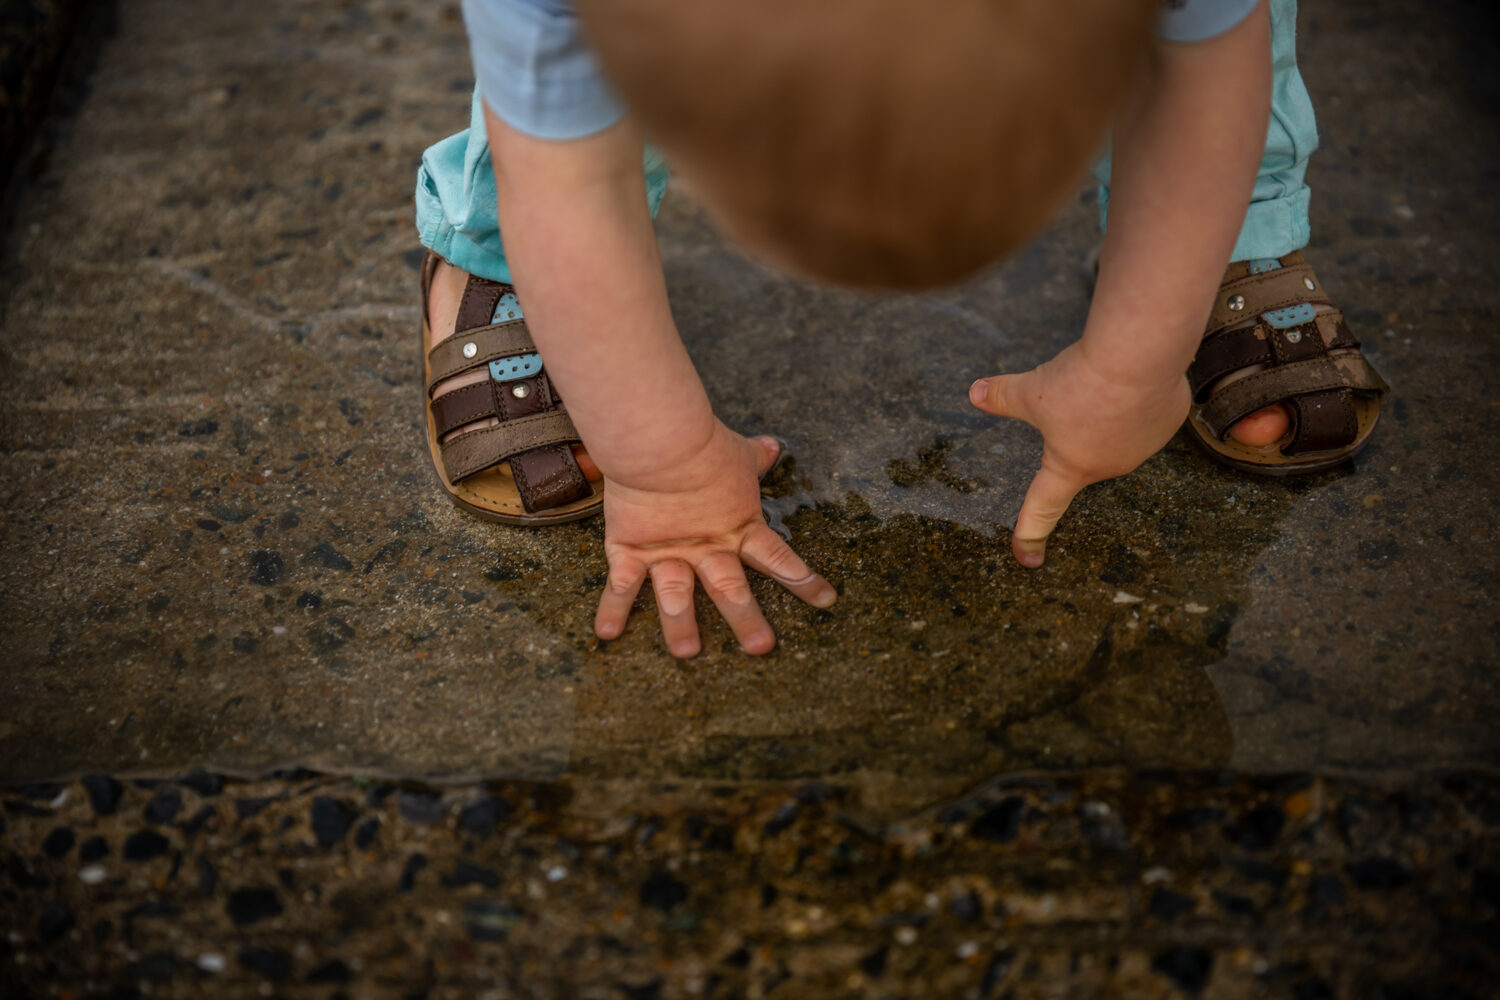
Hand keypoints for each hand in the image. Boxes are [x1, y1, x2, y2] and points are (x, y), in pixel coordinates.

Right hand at [593, 424, 836, 656]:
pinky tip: (606, 634)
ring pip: (677, 597)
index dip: (804, 580)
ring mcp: (668, 552)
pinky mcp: (630, 549)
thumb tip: (773, 445)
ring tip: (686, 653)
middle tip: (760, 648)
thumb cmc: (704, 445)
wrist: (661, 443)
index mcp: (737, 527)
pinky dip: (613, 608)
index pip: (778, 558)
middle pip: (730, 591)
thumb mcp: (738, 453)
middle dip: (747, 620)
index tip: (827, 601)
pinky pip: (621, 584)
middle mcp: (706, 547)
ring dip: (680, 627)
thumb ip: (755, 456)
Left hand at [969, 341, 1189, 566]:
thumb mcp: (1032, 390)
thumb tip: (975, 393)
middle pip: (1084, 451)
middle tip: (1076, 393)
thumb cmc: (1082, 382)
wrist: (1139, 356)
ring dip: (1109, 412)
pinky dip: (1136, 396)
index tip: (1026, 559)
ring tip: (1104, 382)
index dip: (1029, 534)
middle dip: (1077, 426)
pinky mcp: (1168, 422)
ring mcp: (1144, 447)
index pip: (1042, 509)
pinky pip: (1147, 411)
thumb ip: (1003, 397)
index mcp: (1070, 468)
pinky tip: (1132, 378)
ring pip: (1119, 431)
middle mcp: (1109, 465)